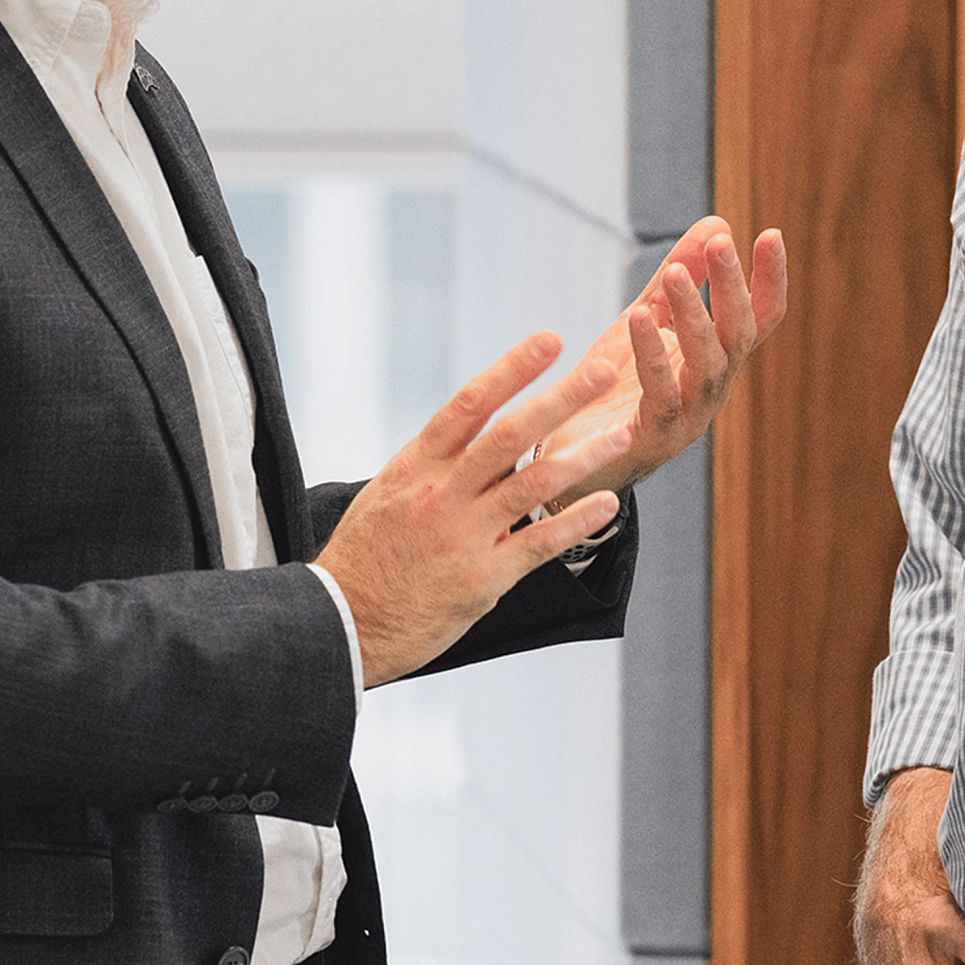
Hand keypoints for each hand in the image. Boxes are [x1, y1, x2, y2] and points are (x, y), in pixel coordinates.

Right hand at [316, 332, 631, 688]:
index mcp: (417, 466)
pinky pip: (539, 543)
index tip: (551, 340)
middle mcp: (441, 493)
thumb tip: (478, 430)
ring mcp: (463, 535)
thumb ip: (435, 463)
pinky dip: (576, 521)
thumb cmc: (366, 557)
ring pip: (534, 483)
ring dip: (585, 456)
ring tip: (622, 435)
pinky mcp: (481, 579)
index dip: (514, 368)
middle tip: (604, 370)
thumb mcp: (389, 493)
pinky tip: (607, 504)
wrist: (342, 624)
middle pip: (511, 433)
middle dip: (562, 398)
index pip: (471, 403)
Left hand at [537, 217, 787, 507]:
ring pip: (706, 364)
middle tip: (720, 243)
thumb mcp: (647, 320)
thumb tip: (717, 222)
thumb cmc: (613, 385)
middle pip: (739, 335)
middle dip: (731, 287)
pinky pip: (661, 395)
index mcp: (717, 359)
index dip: (769, 279)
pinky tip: (638, 320)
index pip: (759, 317)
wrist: (568, 457)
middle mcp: (712, 387)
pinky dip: (651, 356)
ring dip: (694, 316)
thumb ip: (679, 279)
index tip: (770, 234)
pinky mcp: (653, 437)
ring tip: (672, 273)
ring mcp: (688, 416)